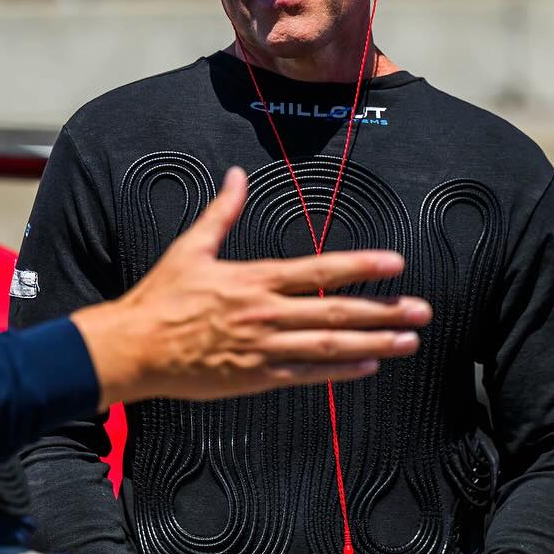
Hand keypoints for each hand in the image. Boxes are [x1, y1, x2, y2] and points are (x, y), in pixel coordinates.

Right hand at [74, 167, 429, 407]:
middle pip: (335, 312)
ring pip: (328, 347)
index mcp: (253, 280)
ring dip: (373, 343)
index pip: (318, 270)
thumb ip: (221, 212)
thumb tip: (236, 175)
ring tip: (408, 341)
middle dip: (383, 311)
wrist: (133, 348)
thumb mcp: (190, 248)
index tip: (394, 264)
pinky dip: (340, 371)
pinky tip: (368, 364)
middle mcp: (265, 314)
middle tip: (421, 310)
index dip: (360, 266)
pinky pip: (306, 375)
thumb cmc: (160, 297)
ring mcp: (263, 349)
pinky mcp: (255, 378)